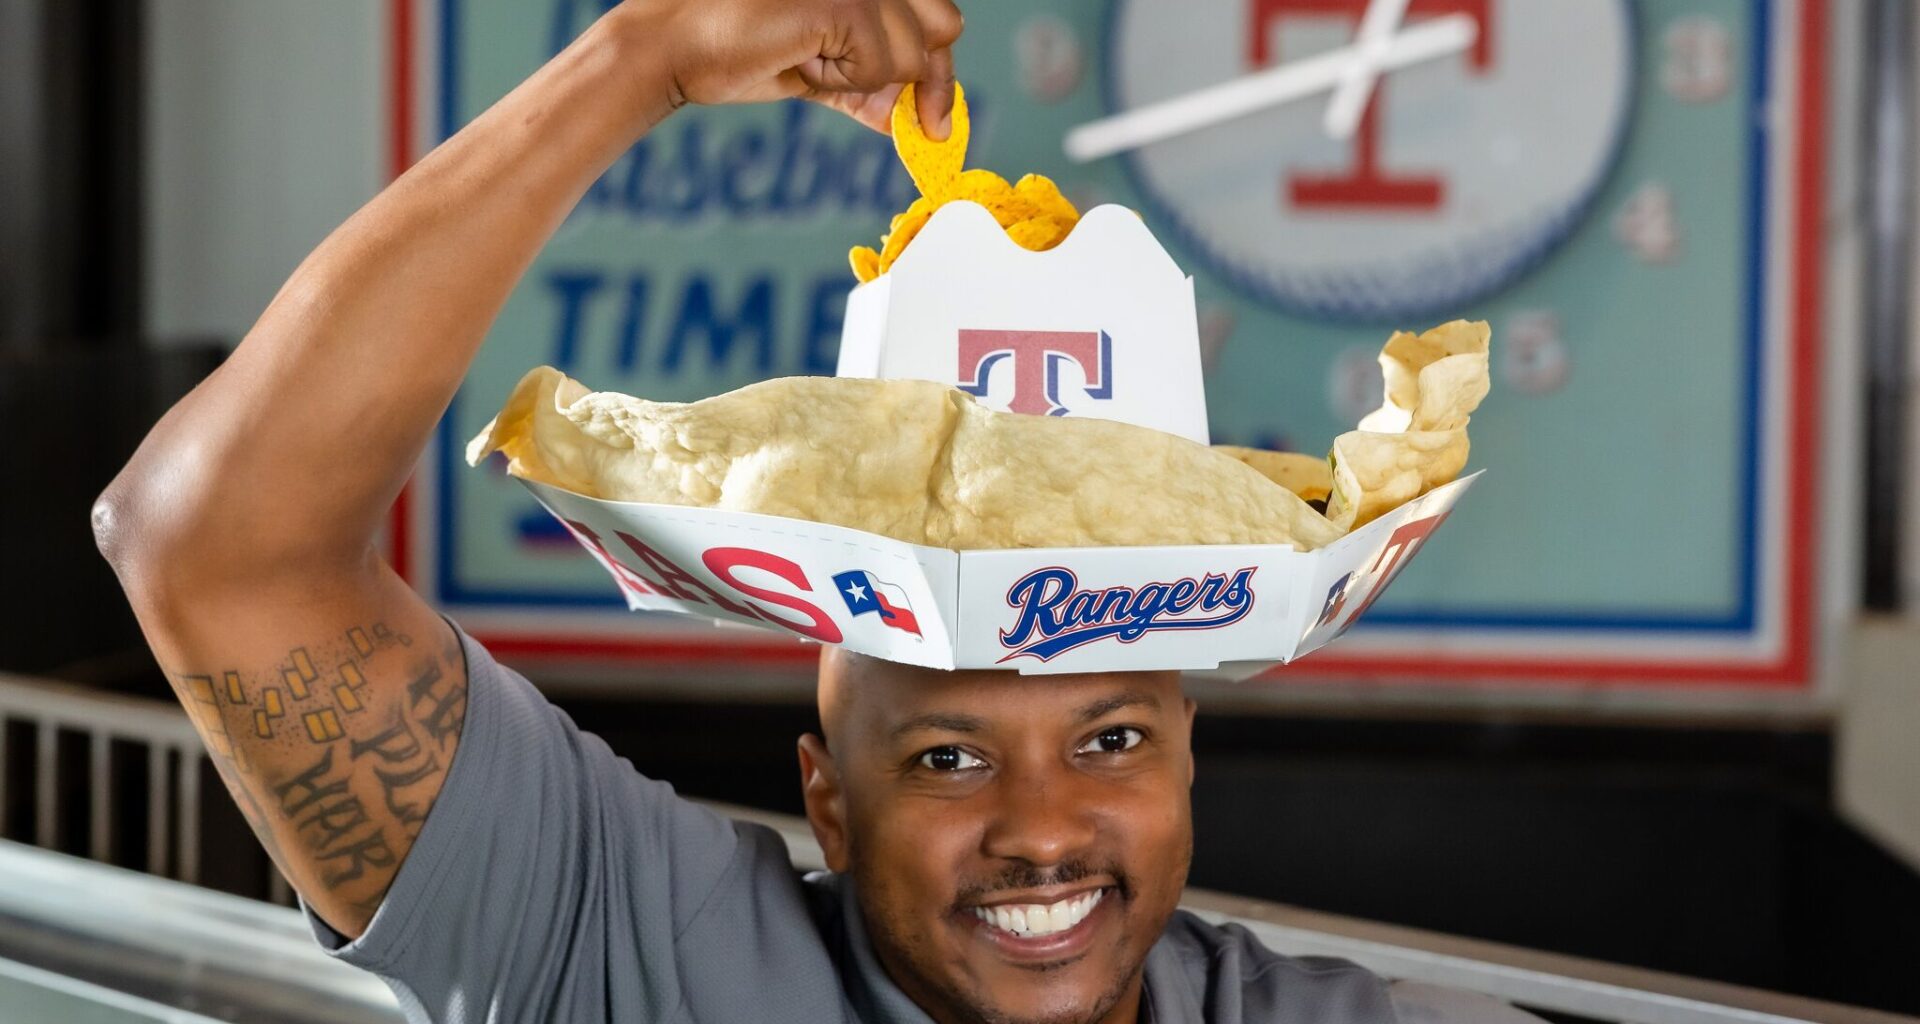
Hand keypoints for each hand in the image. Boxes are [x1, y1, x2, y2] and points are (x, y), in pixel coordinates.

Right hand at [639, 0, 963, 137]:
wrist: (675, 45)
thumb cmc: (739, 51)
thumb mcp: (821, 67)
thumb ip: (871, 83)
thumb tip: (919, 121)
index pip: (936, 12)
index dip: (935, 62)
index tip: (933, 118)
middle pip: (945, 24)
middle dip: (926, 79)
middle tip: (893, 117)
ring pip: (913, 55)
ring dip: (864, 81)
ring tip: (807, 62)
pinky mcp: (844, 1)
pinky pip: (881, 67)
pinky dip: (843, 83)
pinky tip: (799, 59)